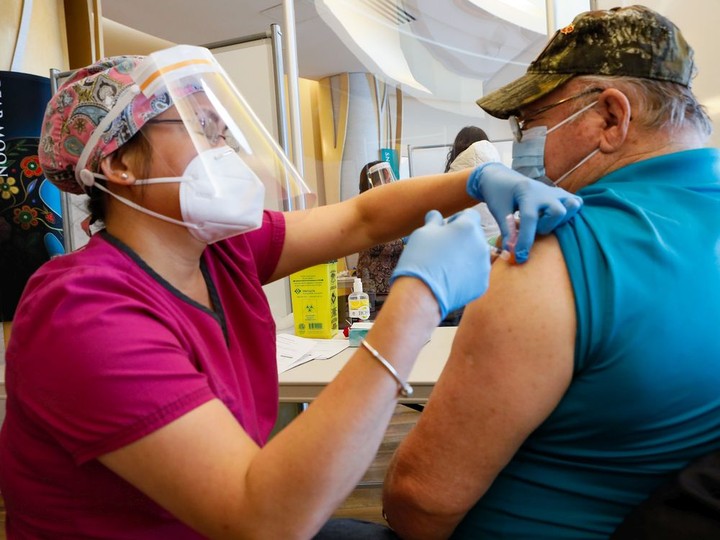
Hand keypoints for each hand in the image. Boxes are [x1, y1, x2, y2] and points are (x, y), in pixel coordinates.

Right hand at [390, 210, 489, 318]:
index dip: (457, 219)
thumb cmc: (420, 259)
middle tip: (444, 248)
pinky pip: (476, 274)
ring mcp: (484, 266)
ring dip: (466, 256)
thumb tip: (436, 216)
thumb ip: (434, 221)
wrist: (422, 294)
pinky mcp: (482, 284)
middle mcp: (481, 244)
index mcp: (468, 227)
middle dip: (462, 238)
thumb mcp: (423, 233)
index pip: (470, 215)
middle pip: (475, 236)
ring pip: (477, 255)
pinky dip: (467, 274)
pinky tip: (451, 279)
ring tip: (446, 265)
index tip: (446, 228)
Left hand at [466, 162, 582, 262]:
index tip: (519, 257)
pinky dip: (569, 214)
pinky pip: (575, 203)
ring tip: (545, 221)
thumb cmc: (498, 194)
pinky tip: (552, 219)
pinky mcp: (560, 194)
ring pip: (573, 205)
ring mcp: (555, 192)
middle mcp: (544, 191)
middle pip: (558, 212)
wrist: (501, 177)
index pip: (530, 219)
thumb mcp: (498, 210)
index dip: (525, 241)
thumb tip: (510, 253)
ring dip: (560, 220)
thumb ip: (507, 230)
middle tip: (533, 228)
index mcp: (526, 193)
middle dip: (546, 226)